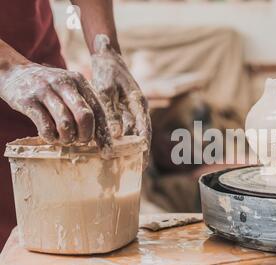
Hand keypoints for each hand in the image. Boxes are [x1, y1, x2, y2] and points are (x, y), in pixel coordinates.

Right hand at [0, 63, 111, 149]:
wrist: (14, 72)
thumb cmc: (50, 87)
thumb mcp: (70, 88)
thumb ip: (85, 105)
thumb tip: (102, 135)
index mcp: (79, 81)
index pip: (98, 110)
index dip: (103, 133)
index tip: (107, 150)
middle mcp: (64, 83)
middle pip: (84, 116)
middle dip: (86, 135)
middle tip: (82, 141)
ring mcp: (45, 91)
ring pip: (65, 123)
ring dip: (68, 138)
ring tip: (65, 140)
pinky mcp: (28, 100)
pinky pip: (45, 126)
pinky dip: (51, 137)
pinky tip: (51, 137)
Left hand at [91, 34, 151, 163]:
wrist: (107, 57)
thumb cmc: (107, 71)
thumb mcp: (106, 90)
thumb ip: (111, 112)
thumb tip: (116, 134)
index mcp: (139, 103)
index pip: (145, 130)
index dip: (144, 148)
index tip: (143, 164)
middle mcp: (139, 109)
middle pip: (141, 135)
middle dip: (138, 152)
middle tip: (134, 170)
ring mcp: (132, 109)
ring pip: (133, 133)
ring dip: (129, 147)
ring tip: (125, 164)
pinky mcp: (125, 110)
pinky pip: (125, 128)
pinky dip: (121, 139)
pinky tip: (113, 149)